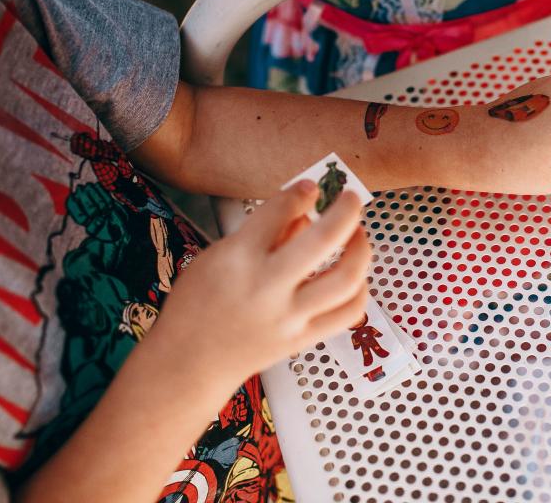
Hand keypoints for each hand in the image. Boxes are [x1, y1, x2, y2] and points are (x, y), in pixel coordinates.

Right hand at [149, 181, 370, 390]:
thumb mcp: (217, 256)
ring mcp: (288, 317)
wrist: (189, 363)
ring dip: (361, 249)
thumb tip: (306, 214)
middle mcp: (267, 287)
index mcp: (238, 259)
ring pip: (346, 279)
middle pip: (324, 239)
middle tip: (350, 198)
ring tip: (358, 234)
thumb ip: (264, 235)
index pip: (280, 211)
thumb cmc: (197, 306)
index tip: (310, 188)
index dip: (301, 192)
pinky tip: (355, 275)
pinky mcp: (302, 339)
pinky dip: (359, 290)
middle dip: (345, 210)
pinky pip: (347, 314)